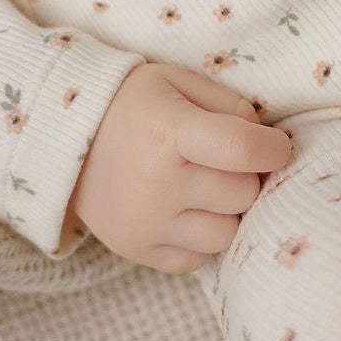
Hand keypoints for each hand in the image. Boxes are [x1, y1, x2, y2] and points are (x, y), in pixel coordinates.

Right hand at [64, 61, 291, 272]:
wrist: (62, 136)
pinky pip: (197, 258)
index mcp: (171, 132)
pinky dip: (199, 237)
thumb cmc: (130, 103)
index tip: (277, 146)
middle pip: (242, 194)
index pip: (244, 150)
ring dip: (226, 211)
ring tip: (205, 188)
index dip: (275, 149)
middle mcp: (159, 183)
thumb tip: (267, 141)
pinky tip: (183, 210)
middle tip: (227, 162)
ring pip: (227, 233)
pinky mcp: (137, 249)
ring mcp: (147, 222)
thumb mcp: (177, 82)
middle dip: (246, 176)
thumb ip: (229, 105)